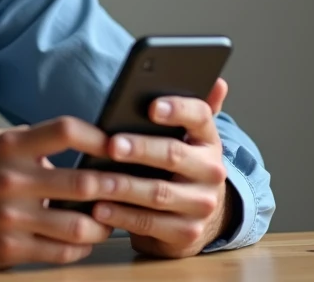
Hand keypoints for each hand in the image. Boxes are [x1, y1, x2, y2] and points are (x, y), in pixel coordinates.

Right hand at [0, 117, 116, 270]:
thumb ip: (24, 138)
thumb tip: (64, 143)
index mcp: (8, 147)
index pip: (65, 130)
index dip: (97, 136)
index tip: (114, 143)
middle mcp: (12, 180)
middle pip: (84, 181)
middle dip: (115, 185)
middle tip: (130, 186)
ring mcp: (11, 218)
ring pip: (79, 225)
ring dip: (102, 223)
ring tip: (109, 218)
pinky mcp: (9, 249)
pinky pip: (60, 253)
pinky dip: (79, 248)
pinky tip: (82, 240)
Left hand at [91, 78, 232, 258]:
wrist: (195, 218)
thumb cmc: (179, 167)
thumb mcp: (187, 138)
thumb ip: (193, 109)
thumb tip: (218, 81)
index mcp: (209, 140)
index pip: (201, 117)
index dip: (177, 110)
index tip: (150, 106)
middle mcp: (211, 171)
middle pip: (174, 154)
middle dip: (140, 148)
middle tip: (112, 144)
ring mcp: (201, 205)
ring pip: (159, 193)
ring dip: (124, 185)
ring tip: (95, 179)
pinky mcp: (186, 233)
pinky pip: (150, 223)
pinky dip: (122, 215)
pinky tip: (99, 207)